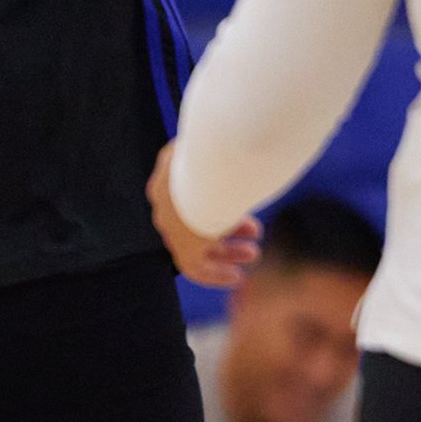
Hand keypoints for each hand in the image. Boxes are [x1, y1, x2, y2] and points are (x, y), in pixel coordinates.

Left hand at [148, 142, 261, 287]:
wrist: (209, 169)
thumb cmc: (221, 152)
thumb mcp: (217, 145)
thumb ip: (225, 150)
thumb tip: (245, 144)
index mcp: (169, 179)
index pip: (188, 197)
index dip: (217, 202)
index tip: (239, 205)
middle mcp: (166, 207)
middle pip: (194, 222)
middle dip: (227, 227)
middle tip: (254, 229)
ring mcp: (173, 228)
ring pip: (195, 246)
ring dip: (226, 252)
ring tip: (253, 252)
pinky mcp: (183, 247)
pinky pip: (194, 268)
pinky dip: (214, 274)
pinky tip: (235, 277)